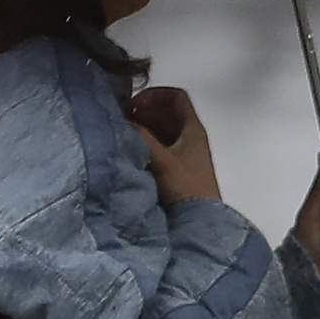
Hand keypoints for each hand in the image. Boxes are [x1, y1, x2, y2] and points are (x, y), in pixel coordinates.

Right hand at [130, 86, 219, 204]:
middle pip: (165, 113)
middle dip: (142, 113)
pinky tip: (129, 153)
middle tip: (121, 120)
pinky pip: (157, 149)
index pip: (175, 97)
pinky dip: (143, 146)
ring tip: (122, 135)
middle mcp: (189, 138)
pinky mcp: (175, 170)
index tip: (134, 105)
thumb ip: (141, 137)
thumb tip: (120, 121)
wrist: (199, 223)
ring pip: (159, 131)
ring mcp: (182, 154)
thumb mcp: (162, 159)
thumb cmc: (187, 189)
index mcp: (192, 128)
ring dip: (141, 130)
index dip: (154, 95)